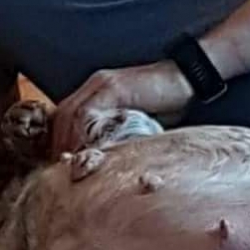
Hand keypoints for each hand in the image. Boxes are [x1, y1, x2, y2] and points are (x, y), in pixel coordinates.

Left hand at [51, 61, 193, 156]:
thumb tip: (107, 164)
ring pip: (70, 115)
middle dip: (59, 145)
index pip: (66, 119)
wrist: (189, 78)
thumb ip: (120, 136)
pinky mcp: (114, 87)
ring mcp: (102, 84)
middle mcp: (94, 86)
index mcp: (97, 93)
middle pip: (62, 117)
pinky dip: (84, 134)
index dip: (61, 143)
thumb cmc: (168, 103)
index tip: (64, 167)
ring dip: (69, 142)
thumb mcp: (138, 122)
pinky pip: (88, 113)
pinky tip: (89, 152)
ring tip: (74, 166)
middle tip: (63, 171)